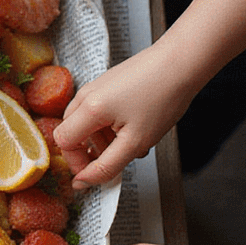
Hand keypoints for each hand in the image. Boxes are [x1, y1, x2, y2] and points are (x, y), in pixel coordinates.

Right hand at [53, 48, 193, 187]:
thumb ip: (106, 167)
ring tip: (132, 141)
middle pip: (71, 132)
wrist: (182, 62)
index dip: (76, 162)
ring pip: (86, 123)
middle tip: (117, 157)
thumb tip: (83, 182)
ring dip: (103, 139)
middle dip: (91, 151)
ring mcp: (97, 86)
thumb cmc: (163, 97)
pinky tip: (134, 127)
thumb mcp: (135, 142)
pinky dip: (111, 125)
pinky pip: (98, 111)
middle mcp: (87, 94)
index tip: (95, 172)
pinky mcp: (108, 83)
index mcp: (89, 108)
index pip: (63, 142)